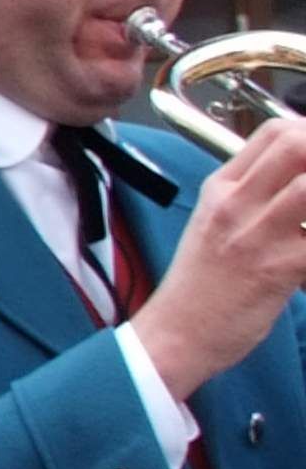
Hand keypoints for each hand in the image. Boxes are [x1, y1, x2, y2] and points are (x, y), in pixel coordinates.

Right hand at [130, 118, 305, 401]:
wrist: (175, 335)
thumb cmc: (201, 286)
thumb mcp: (214, 225)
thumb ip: (255, 197)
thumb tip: (302, 182)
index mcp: (222, 189)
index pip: (275, 132)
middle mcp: (236, 204)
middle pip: (297, 146)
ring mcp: (256, 235)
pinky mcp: (278, 269)